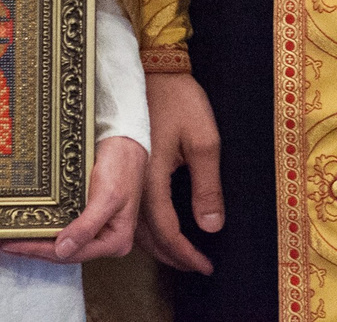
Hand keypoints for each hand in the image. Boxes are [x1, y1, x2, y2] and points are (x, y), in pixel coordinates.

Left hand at [0, 136, 144, 262]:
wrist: (127, 141)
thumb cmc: (121, 166)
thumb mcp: (106, 196)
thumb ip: (86, 226)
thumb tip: (62, 251)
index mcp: (115, 241)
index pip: (72, 254)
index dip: (41, 250)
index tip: (14, 245)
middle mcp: (105, 239)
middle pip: (65, 252)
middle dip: (34, 249)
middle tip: (3, 243)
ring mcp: (96, 228)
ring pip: (62, 242)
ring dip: (36, 241)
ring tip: (9, 238)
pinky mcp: (88, 216)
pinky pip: (63, 228)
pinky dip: (45, 229)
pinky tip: (29, 226)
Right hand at [139, 70, 223, 273]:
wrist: (154, 70)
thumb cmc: (180, 101)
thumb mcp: (204, 141)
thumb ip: (207, 187)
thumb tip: (211, 226)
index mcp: (151, 179)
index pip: (167, 231)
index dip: (185, 253)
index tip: (204, 266)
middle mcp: (132, 184)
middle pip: (147, 236)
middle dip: (172, 257)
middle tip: (194, 266)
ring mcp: (125, 177)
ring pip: (134, 227)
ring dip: (158, 246)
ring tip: (180, 256)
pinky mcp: (125, 169)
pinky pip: (131, 211)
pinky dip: (147, 228)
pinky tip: (159, 231)